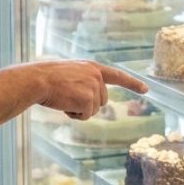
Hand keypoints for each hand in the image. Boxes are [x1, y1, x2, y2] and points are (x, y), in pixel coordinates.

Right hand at [31, 60, 147, 119]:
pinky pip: (85, 116)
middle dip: (86, 104)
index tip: (146, 89)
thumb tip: (88, 97)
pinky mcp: (88, 99)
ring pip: (93, 110)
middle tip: (67, 95)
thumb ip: (84, 81)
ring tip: (63, 98)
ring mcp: (94, 87)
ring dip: (78, 110)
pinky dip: (74, 115)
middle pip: (102, 101)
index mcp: (92, 68)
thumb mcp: (69, 74)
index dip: (132, 83)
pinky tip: (63, 104)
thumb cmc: (47, 78)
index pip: (117, 76)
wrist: (37, 80)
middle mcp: (97, 76)